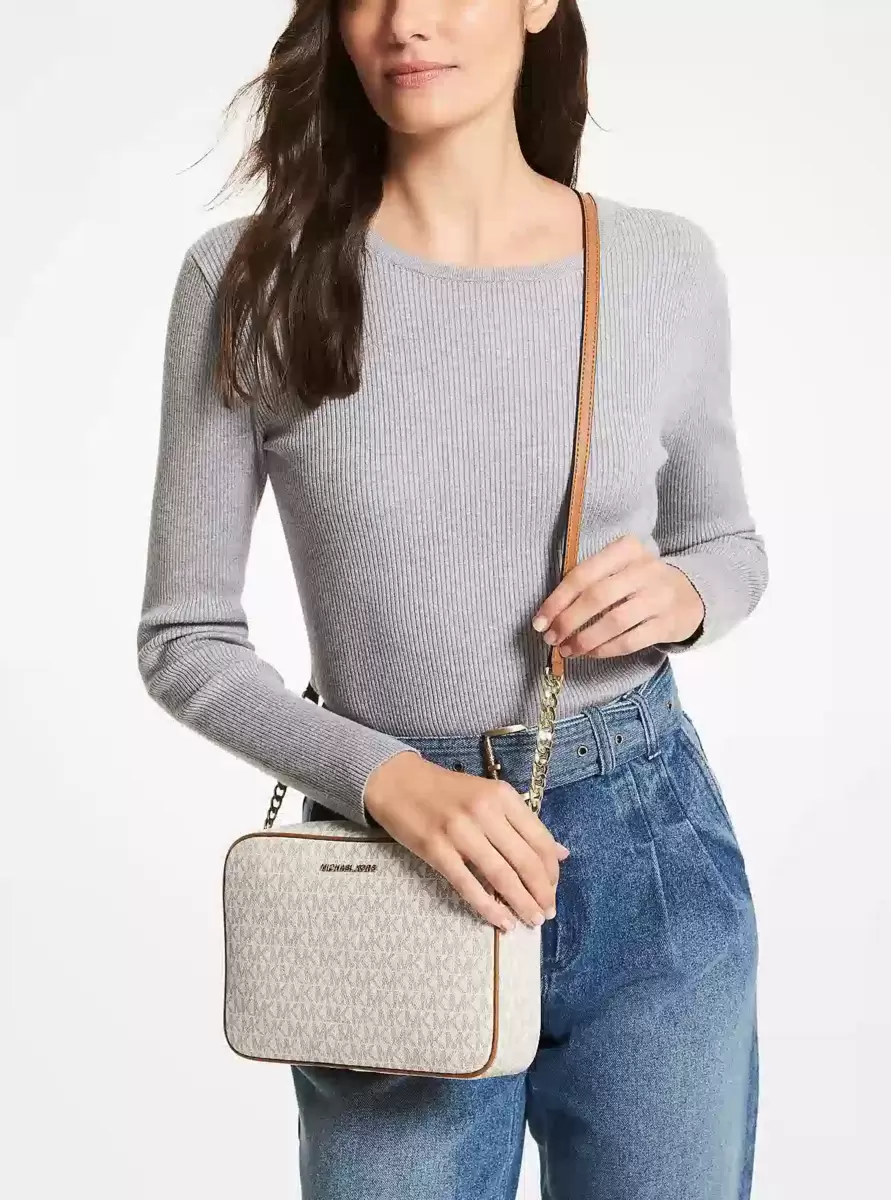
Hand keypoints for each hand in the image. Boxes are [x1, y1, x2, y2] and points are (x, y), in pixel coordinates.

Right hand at [364, 751, 569, 931]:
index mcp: (502, 795)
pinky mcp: (436, 850)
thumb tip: (561, 853)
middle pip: (525, 861)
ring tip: (531, 920)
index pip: (540, 839)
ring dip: (521, 903)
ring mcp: (459, 831)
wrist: (397, 781)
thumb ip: (523, 824)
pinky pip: (468, 885)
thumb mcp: (489, 796)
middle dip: (541, 892)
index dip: (552, 871)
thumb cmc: (445, 790)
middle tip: (546, 912)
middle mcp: (484, 811)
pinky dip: (488, 907)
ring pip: (501, 876)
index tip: (553, 889)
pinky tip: (501, 920)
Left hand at [532, 533, 704, 657]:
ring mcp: (659, 596)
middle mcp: (645, 569)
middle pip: (597, 597)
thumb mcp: (620, 568)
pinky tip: (591, 653)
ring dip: (585, 639)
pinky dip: (606, 649)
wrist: (692, 595)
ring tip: (568, 650)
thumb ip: (590, 581)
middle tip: (551, 638)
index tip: (539, 621)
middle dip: (568, 621)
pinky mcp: (668, 623)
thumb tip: (551, 614)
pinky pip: (631, 640)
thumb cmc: (641, 582)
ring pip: (614, 621)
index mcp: (626, 549)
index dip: (557, 601)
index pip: (583, 574)